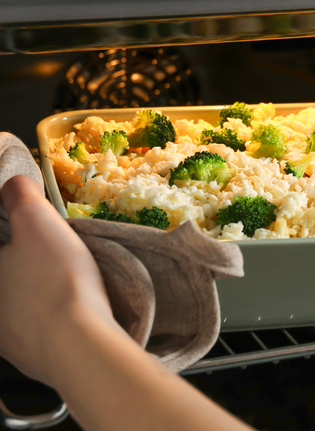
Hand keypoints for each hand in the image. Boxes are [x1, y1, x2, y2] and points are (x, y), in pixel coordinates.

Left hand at [0, 175, 118, 383]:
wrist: (79, 345)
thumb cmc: (56, 279)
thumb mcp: (37, 220)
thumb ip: (19, 194)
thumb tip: (14, 183)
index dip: (18, 233)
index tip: (36, 231)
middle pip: (6, 273)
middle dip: (21, 262)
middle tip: (51, 254)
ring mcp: (1, 338)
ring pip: (15, 304)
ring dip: (32, 294)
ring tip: (62, 286)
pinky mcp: (23, 359)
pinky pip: (31, 331)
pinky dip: (47, 320)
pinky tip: (67, 314)